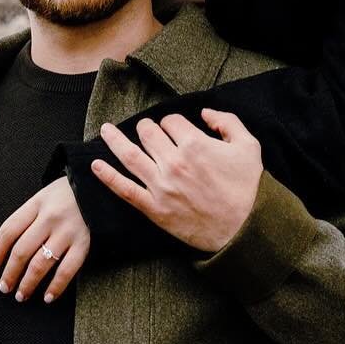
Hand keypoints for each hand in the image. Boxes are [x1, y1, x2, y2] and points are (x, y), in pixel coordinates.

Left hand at [0, 177, 89, 302]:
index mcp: (37, 203)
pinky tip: (48, 297)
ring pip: (40, 264)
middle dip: (10, 273)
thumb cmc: (69, 194)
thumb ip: (30, 216)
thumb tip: (9, 247)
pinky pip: (67, 270)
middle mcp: (50, 217)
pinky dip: (56, 286)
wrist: (101, 187)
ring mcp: (67, 231)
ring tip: (21, 295)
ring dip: (28, 283)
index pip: (9, 230)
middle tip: (5, 287)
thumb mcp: (46, 196)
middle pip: (21, 251)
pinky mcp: (84, 243)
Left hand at [91, 108, 261, 251]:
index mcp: (195, 145)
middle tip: (147, 130)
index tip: (175, 129)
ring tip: (105, 131)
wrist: (243, 230)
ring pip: (130, 155)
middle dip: (146, 128)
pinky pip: (124, 190)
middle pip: (148, 134)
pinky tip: (95, 165)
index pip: (171, 122)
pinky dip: (107, 176)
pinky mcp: (154, 208)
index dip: (172, 123)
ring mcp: (161, 186)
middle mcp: (173, 163)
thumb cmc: (247, 188)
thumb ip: (227, 122)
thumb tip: (204, 113)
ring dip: (114, 140)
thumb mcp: (249, 147)